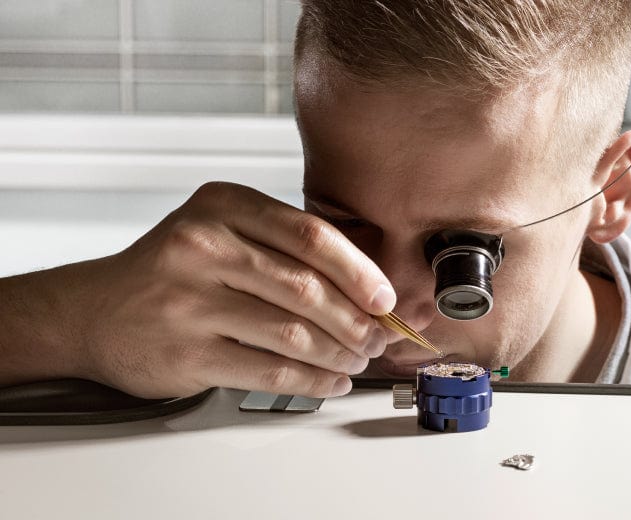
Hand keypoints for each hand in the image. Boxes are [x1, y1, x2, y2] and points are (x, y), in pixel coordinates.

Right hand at [0, 182, 395, 398]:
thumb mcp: (219, 229)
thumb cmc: (169, 271)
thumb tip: (362, 282)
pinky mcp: (187, 352)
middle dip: (356, 319)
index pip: (311, 235)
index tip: (385, 297)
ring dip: (339, 351)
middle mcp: (203, 246)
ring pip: (293, 331)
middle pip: (307, 286)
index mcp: (222, 206)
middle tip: (376, 336)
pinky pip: (269, 369)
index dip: (360, 270)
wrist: (94, 311)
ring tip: (358, 358)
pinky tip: (330, 379)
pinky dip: (312, 379)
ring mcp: (191, 301)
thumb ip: (280, 244)